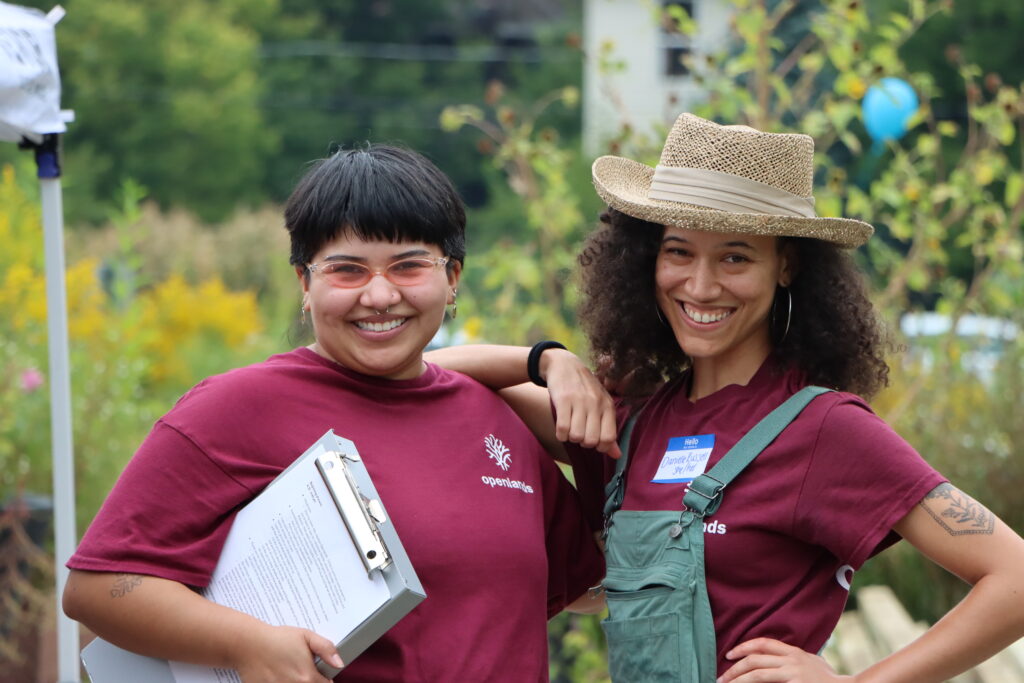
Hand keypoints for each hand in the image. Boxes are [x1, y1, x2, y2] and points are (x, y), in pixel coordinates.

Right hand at [232, 624, 341, 682]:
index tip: (318, 673)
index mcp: (308, 677)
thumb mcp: (306, 636)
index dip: (324, 679)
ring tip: (289, 673)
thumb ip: (326, 649)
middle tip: (302, 671)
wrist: (248, 645)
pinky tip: (279, 676)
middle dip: (311, 682)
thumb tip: (339, 663)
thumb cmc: (277, 639)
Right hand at [541, 348, 620, 457]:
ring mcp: (579, 401)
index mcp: (608, 406)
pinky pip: (562, 429)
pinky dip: (560, 434)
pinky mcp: (563, 400)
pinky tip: (561, 428)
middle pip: (591, 441)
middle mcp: (595, 403)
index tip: (593, 440)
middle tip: (579, 432)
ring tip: (569, 429)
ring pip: (576, 436)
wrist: (564, 365)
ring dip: (570, 438)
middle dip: (583, 442)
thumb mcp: (600, 405)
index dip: (600, 446)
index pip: (609, 438)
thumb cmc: (584, 390)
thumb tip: (617, 455)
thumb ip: (608, 430)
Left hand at [718, 638, 851, 682]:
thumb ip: (795, 660)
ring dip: (738, 679)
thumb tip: (777, 662)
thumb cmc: (830, 681)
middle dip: (735, 668)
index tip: (729, 655)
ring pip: (756, 673)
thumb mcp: (812, 664)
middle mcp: (791, 659)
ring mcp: (793, 672)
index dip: (743, 647)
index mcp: (794, 652)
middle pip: (754, 658)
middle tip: (722, 677)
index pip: (762, 643)